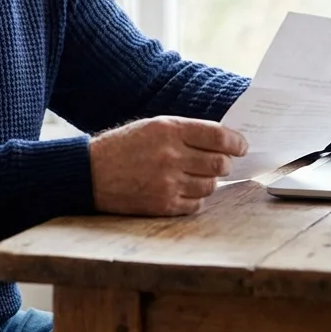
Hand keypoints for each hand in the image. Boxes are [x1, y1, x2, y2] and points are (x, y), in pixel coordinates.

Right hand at [88, 116, 248, 215]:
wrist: (89, 173)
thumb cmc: (123, 147)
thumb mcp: (153, 126)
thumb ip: (186, 132)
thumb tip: (222, 142)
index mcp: (169, 130)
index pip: (218, 135)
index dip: (236, 142)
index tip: (241, 145)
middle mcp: (171, 156)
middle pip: (220, 163)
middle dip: (225, 163)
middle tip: (221, 162)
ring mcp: (168, 183)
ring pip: (211, 185)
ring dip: (209, 181)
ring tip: (195, 175)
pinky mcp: (163, 205)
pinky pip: (196, 204)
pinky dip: (195, 198)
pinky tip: (183, 189)